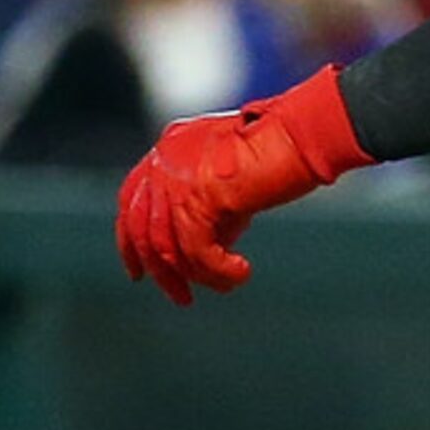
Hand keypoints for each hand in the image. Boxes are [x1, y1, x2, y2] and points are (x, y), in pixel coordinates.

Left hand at [115, 66, 373, 305]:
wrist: (299, 132)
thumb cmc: (276, 150)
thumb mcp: (228, 178)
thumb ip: (205, 204)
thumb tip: (199, 251)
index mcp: (170, 147)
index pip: (132, 200)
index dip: (130, 242)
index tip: (139, 273)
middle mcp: (166, 159)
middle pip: (143, 229)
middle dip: (161, 271)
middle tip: (182, 297)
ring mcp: (178, 176)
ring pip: (169, 247)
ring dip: (198, 275)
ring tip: (227, 284)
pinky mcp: (200, 195)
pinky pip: (198, 252)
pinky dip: (218, 271)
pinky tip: (241, 273)